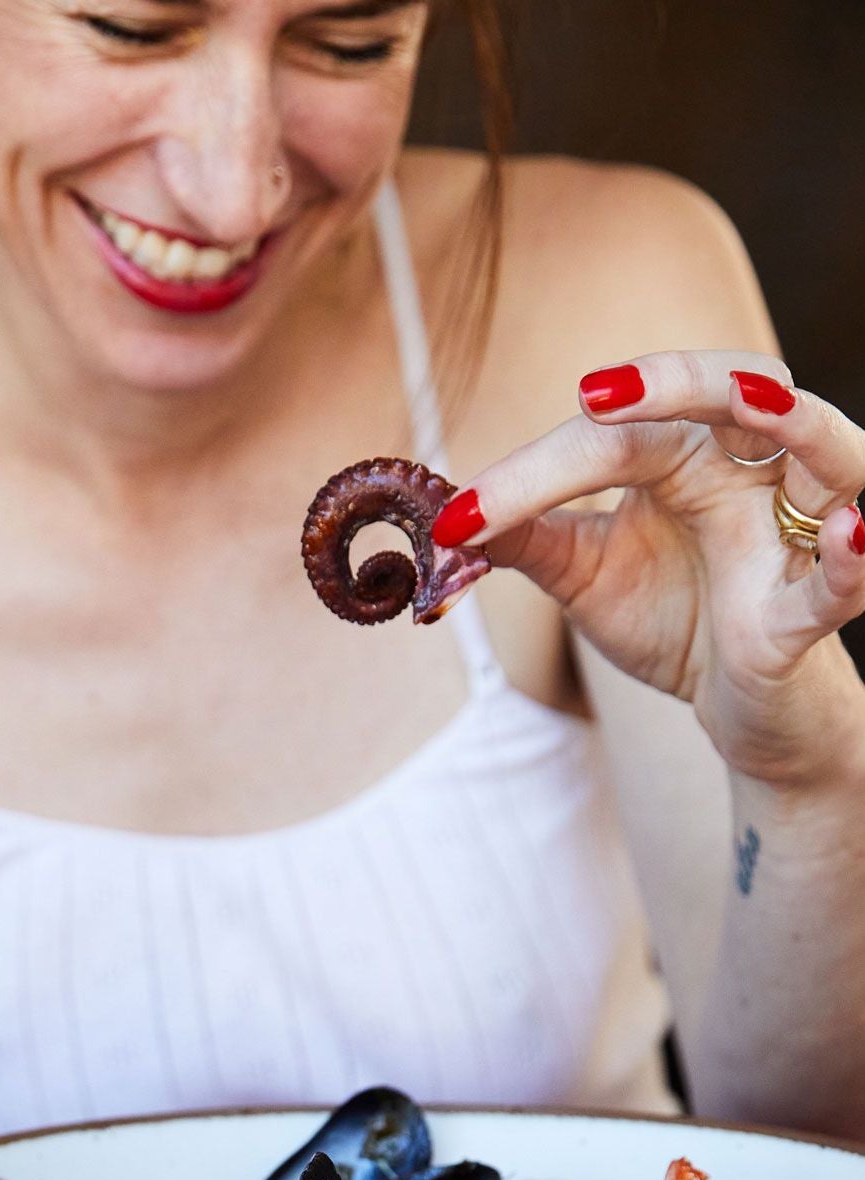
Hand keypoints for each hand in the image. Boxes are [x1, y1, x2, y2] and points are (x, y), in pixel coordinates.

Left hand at [435, 350, 864, 788]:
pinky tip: (851, 531)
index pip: (618, 434)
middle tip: (595, 395)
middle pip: (734, 393)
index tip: (462, 516)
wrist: (739, 707)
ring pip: (828, 451)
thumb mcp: (584, 573)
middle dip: (677, 381)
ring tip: (753, 399)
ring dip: (796, 418)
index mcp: (690, 454)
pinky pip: (844, 579)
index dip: (537, 472)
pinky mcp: (814, 611)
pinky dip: (854, 553)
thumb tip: (445, 518)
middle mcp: (754, 473)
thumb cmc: (675, 617)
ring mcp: (796, 535)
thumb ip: (523, 539)